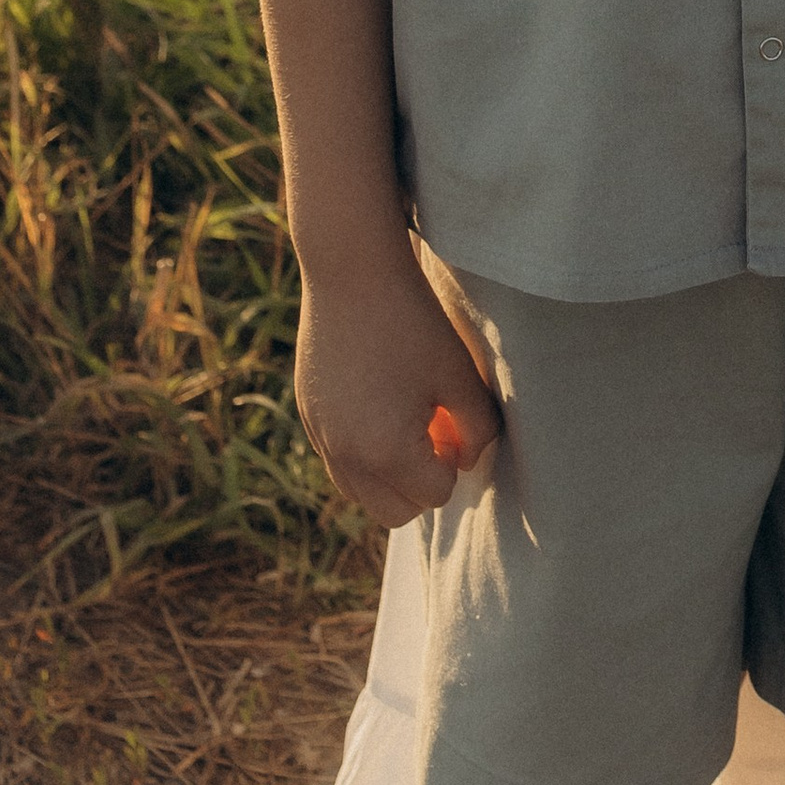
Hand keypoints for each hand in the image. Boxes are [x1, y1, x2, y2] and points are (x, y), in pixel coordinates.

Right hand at [295, 238, 502, 523]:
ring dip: (389, 475)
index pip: (435, 497)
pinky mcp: (308, 416)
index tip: (453, 419)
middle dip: (421, 483)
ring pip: (361, 493)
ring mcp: (321, 437)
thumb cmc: (414, 321)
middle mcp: (346, 456)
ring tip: (407, 419)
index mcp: (387, 452)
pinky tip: (380, 400)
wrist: (351, 271)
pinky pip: (338, 461)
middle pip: (394, 512)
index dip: (454, 463)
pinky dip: (363, 452)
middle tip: (435, 429)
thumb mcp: (459, 375)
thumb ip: (476, 430)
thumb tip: (466, 460)